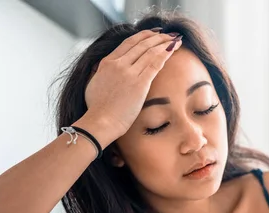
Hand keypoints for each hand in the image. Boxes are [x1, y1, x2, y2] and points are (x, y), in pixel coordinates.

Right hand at [82, 29, 182, 143]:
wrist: (100, 122)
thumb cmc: (97, 110)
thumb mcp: (93, 84)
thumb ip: (100, 74)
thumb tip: (102, 71)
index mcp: (107, 63)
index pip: (128, 43)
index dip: (143, 36)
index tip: (153, 34)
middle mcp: (118, 64)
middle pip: (141, 43)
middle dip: (157, 36)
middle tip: (168, 34)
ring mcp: (129, 72)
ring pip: (150, 50)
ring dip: (165, 42)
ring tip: (175, 39)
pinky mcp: (140, 83)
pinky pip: (156, 63)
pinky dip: (166, 53)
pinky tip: (174, 48)